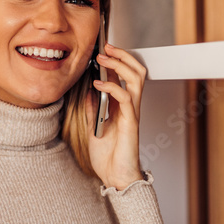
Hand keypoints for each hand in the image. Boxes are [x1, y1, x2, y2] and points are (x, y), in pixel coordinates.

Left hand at [85, 43, 145, 189]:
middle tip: (106, 47)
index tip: (103, 49)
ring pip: (136, 79)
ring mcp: (132, 113)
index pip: (125, 76)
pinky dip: (112, 87)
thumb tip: (87, 90)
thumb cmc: (108, 156)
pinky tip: (99, 83)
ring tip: (104, 58)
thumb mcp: (94, 126)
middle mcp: (130, 107)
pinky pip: (126, 98)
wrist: (115, 176)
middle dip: (123, 56)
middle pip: (136, 71)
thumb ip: (93, 108)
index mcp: (122, 106)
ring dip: (120, 65)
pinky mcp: (130, 122)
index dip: (118, 59)